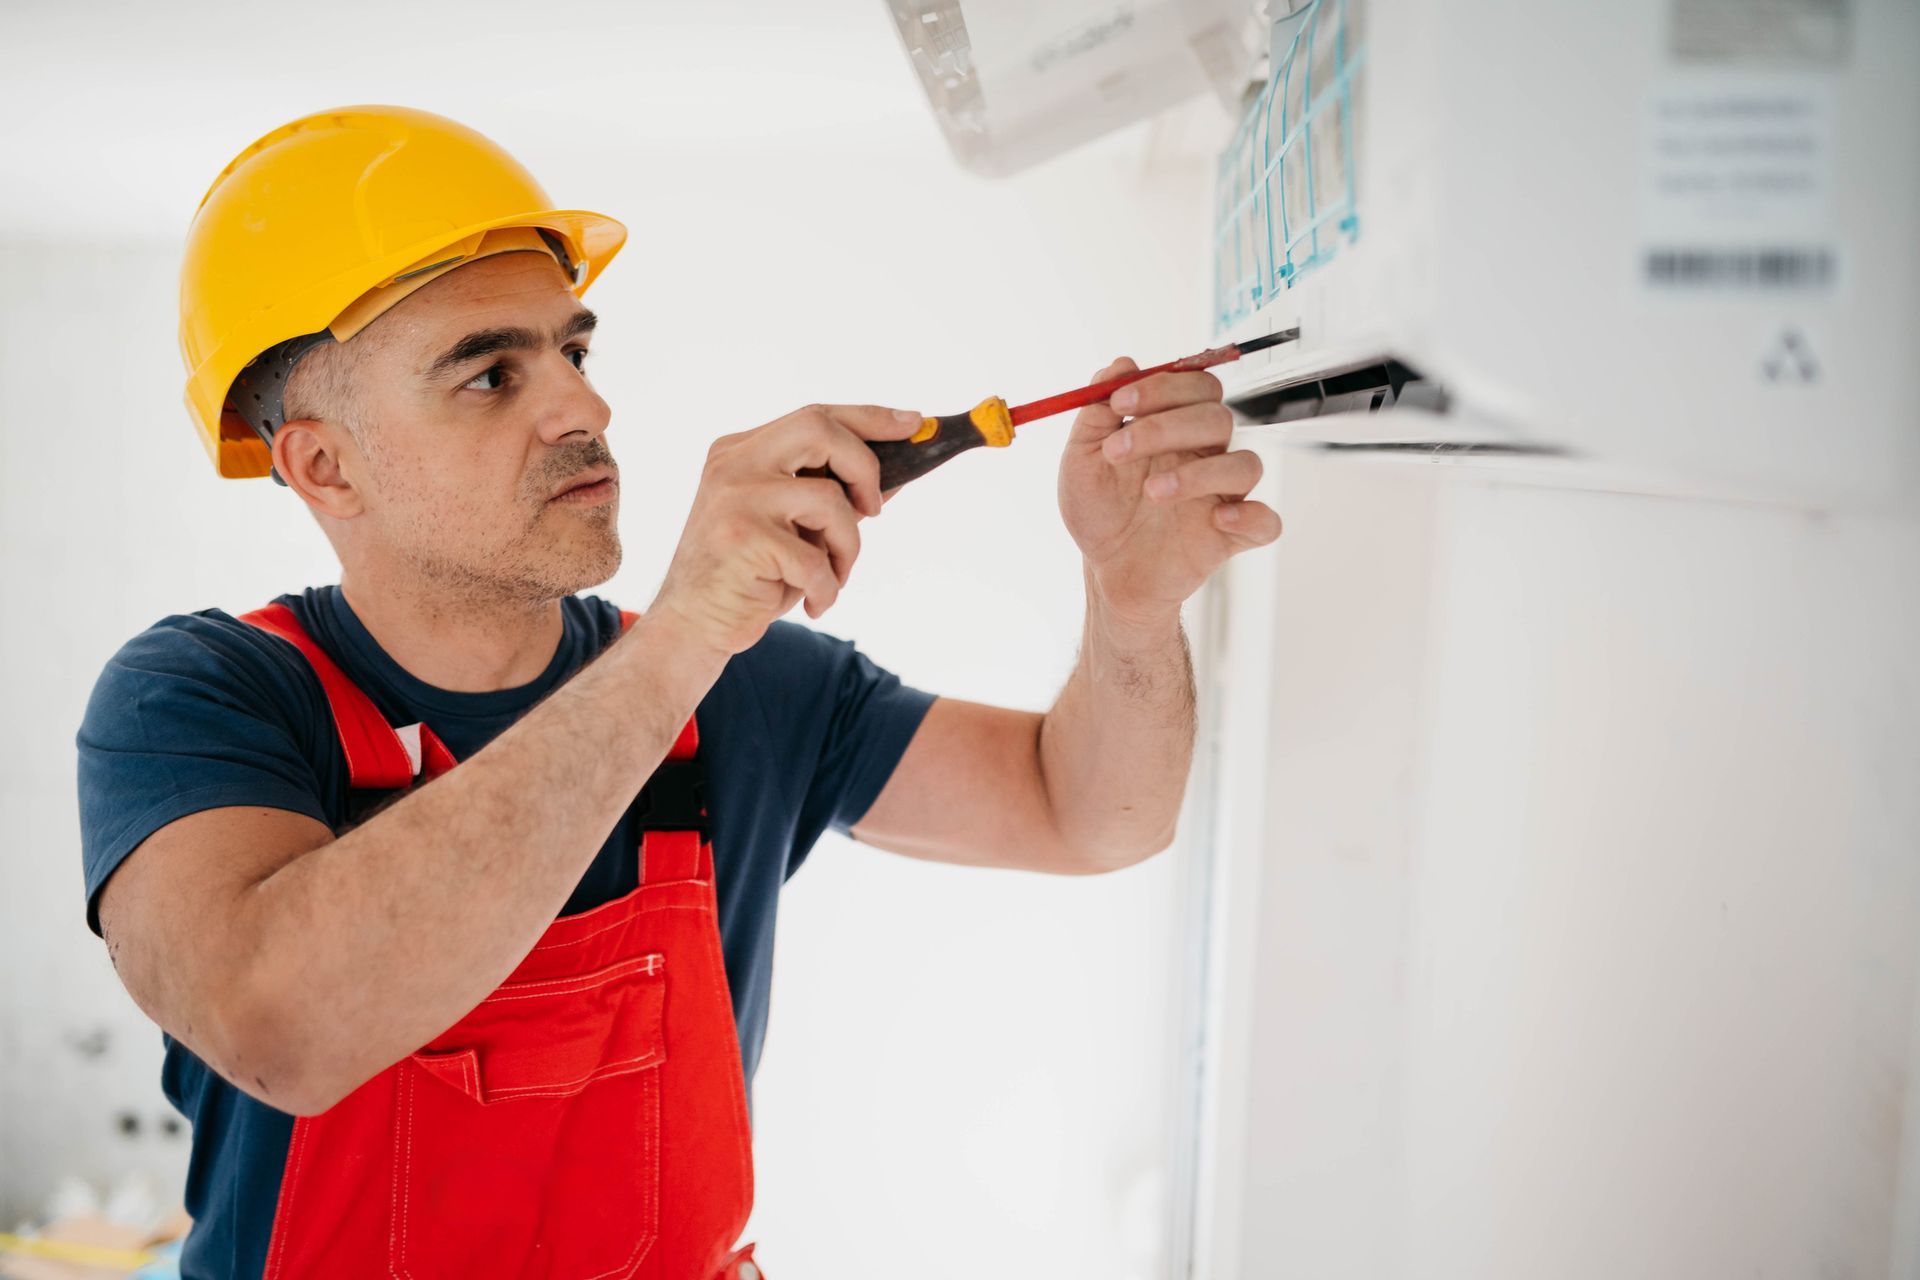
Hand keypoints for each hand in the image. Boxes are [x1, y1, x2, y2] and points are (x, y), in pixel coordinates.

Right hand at [649, 403, 922, 654]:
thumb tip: (898, 472)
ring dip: (848, 548)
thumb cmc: (751, 574)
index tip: (914, 422)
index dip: (870, 417)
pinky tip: (813, 603)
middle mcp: (734, 464)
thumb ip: (833, 493)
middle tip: (873, 510)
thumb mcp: (794, 525)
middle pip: (819, 429)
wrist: (692, 625)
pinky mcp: (744, 539)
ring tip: (832, 576)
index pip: (814, 415)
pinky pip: (816, 559)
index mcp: (742, 450)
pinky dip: (827, 588)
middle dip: (864, 467)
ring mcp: (736, 498)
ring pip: (830, 501)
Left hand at [1058, 357, 1281, 628]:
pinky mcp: (1232, 536)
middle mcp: (1206, 454)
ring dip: (1198, 473)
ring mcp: (1222, 495)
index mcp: (1177, 427)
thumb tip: (1120, 364)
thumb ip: (1096, 412)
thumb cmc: (1099, 510)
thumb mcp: (1082, 459)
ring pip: (1245, 464)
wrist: (1105, 570)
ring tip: (1152, 494)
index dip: (1161, 386)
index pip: (1193, 386)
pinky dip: (1250, 516)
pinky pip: (1266, 521)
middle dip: (1167, 425)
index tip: (1118, 402)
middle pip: (1217, 418)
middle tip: (1120, 449)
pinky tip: (1216, 519)